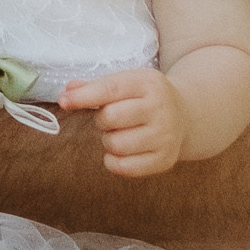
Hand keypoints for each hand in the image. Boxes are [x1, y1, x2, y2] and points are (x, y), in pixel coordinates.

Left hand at [58, 66, 184, 174]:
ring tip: (120, 133)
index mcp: (149, 84)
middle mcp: (161, 109)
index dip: (84, 97)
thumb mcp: (127, 82)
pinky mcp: (165, 160)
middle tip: (111, 118)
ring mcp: (165, 136)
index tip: (64, 102)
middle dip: (101, 119)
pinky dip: (113, 162)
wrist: (186, 115)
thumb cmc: (145, 98)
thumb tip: (67, 93)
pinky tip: (119, 152)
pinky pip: (125, 167)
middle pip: (111, 118)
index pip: (111, 89)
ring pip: (116, 144)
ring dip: (108, 140)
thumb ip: (95, 86)